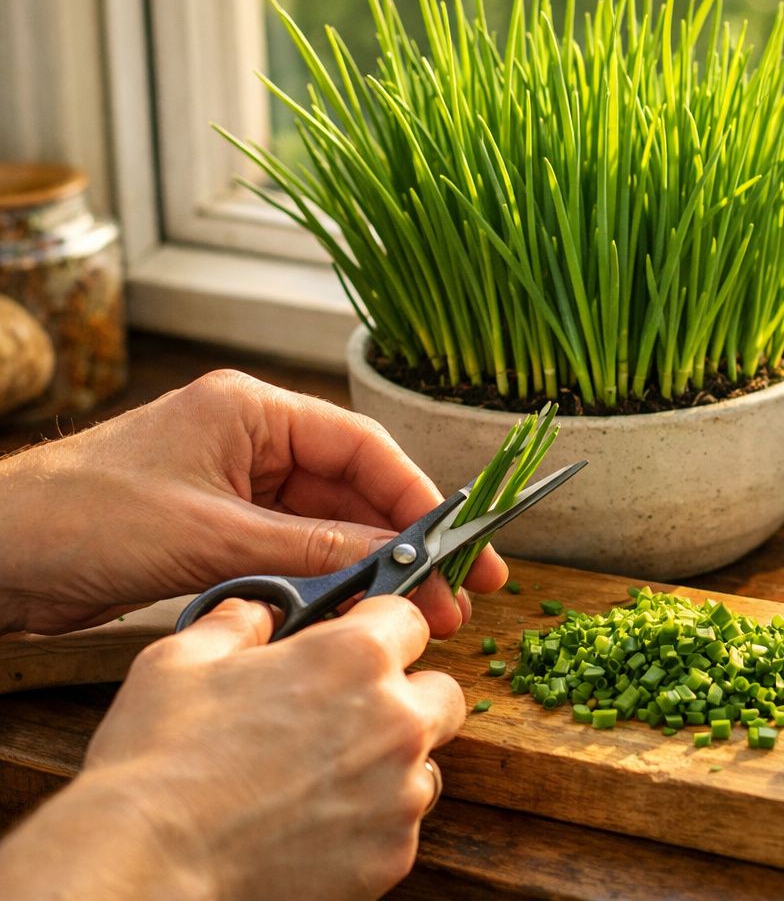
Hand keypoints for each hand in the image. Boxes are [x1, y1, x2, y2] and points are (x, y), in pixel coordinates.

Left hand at [0, 369, 503, 635]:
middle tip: (456, 596)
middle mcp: (251, 443)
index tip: (458, 544)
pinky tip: (353, 617)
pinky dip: (323, 585)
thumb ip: (311, 547)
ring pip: (326, 528)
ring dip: (368, 572)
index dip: (416, 497)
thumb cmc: (80, 518)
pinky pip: (291, 556)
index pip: (360, 447)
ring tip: (417, 617)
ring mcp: (233, 489)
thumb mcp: (210, 534)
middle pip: (352, 492)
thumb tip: (395, 562)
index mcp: (252, 412)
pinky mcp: (215, 532)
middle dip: (403, 546)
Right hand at [0, 597, 463, 899]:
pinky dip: (368, 825)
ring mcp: (400, 793)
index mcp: (356, 658)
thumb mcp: (181, 660)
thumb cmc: (158, 762)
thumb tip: (257, 611)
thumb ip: (238, 623)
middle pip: (440, 693)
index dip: (382, 628)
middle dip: (406, 697)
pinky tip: (312, 826)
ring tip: (319, 779)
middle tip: (350, 715)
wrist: (145, 867)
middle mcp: (395, 720)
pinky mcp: (392, 855)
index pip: (410, 620)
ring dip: (388, 766)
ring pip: (424, 765)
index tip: (362, 641)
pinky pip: (398, 828)